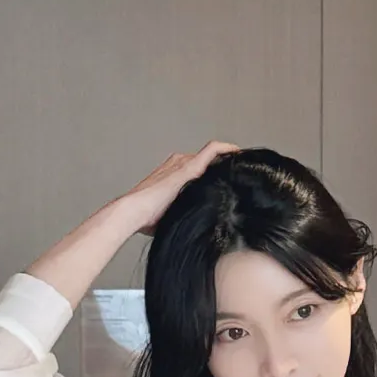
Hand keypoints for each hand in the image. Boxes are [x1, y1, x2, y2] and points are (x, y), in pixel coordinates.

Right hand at [119, 142, 242, 236]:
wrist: (134, 211)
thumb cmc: (146, 218)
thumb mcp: (170, 214)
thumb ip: (183, 212)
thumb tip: (196, 227)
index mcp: (174, 174)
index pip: (198, 168)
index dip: (213, 173)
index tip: (227, 180)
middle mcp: (178, 163)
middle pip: (207, 161)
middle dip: (222, 168)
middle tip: (238, 176)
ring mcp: (183, 163)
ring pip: (211, 155)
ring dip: (227, 159)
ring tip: (241, 165)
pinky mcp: (188, 167)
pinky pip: (213, 150)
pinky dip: (227, 149)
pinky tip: (238, 153)